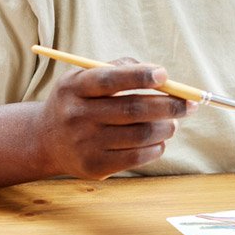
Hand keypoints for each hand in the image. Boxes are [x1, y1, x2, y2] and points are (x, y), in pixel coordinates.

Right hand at [35, 57, 194, 179]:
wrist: (45, 140)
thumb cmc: (79, 101)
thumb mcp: (85, 77)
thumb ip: (120, 68)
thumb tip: (162, 76)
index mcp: (75, 87)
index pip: (109, 79)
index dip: (139, 76)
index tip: (164, 75)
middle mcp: (76, 115)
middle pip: (132, 109)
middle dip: (169, 105)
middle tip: (189, 104)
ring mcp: (84, 143)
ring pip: (140, 135)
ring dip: (167, 127)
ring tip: (174, 123)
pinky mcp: (94, 166)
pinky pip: (137, 157)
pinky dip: (156, 147)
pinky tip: (159, 140)